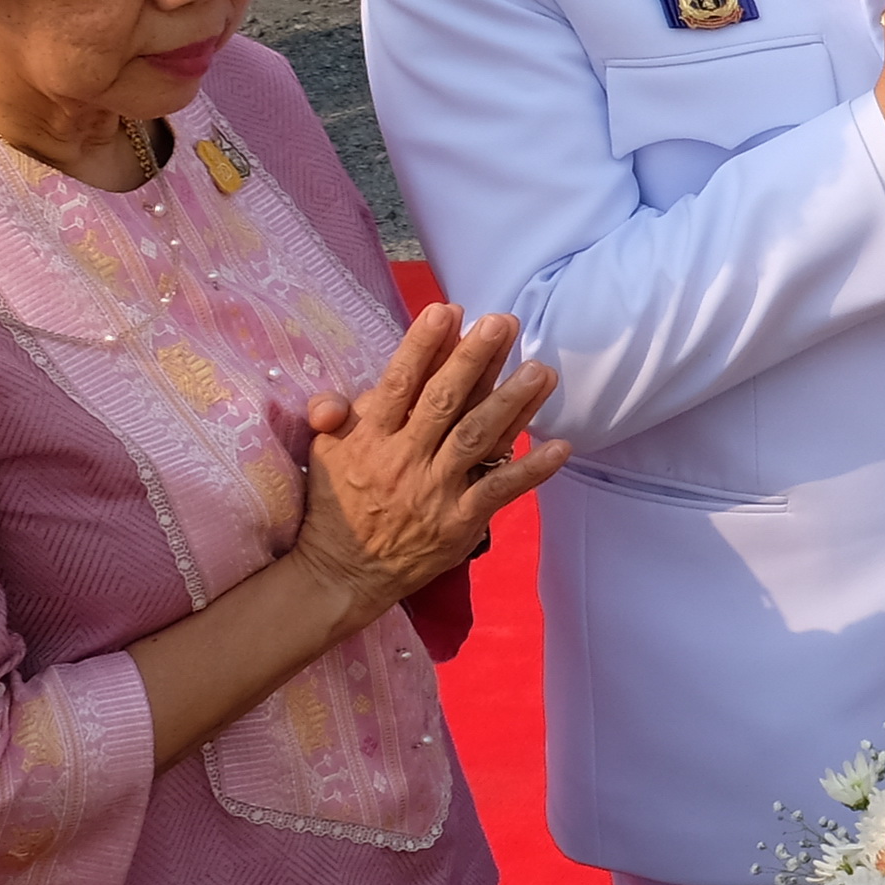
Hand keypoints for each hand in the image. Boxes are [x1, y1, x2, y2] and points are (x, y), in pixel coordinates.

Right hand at [287, 306, 567, 622]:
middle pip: (444, 401)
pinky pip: (499, 490)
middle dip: (475, 359)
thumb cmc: (336, 504)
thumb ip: (334, 417)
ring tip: (541, 371)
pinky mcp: (460, 521)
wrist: (342, 573)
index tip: (448, 311)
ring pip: (477, 438)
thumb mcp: (322, 455)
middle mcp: (404, 459)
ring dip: (512, 403)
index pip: (399, 383)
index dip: (423, 346)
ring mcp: (434, 490)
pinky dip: (532, 470)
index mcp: (370, 437)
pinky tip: (561, 446)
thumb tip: (339, 396)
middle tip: (503, 322)